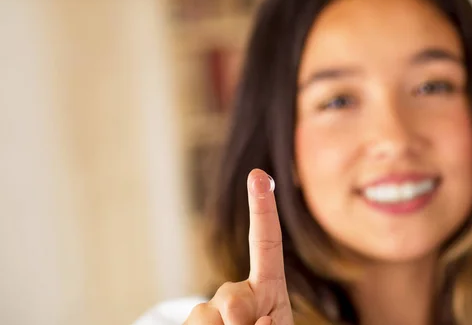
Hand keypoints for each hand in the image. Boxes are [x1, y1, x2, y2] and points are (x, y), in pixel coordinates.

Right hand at [184, 169, 293, 324]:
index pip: (265, 243)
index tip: (260, 174)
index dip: (262, 208)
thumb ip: (263, 316)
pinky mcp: (190, 323)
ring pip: (205, 317)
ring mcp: (210, 314)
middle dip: (239, 318)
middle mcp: (237, 296)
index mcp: (268, 291)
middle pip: (231, 297)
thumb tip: (234, 315)